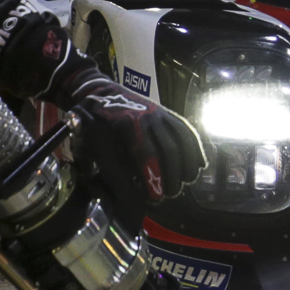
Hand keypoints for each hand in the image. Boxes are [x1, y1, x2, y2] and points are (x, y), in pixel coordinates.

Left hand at [65, 78, 206, 208]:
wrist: (102, 91)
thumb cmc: (93, 122)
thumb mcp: (91, 142)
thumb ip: (108, 167)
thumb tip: (125, 195)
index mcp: (125, 123)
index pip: (144, 153)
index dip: (152, 177)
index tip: (155, 199)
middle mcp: (146, 117)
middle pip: (167, 149)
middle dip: (172, 175)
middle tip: (170, 195)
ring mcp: (158, 113)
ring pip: (180, 139)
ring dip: (187, 164)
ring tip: (186, 183)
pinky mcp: (166, 112)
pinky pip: (185, 130)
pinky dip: (195, 148)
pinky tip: (199, 165)